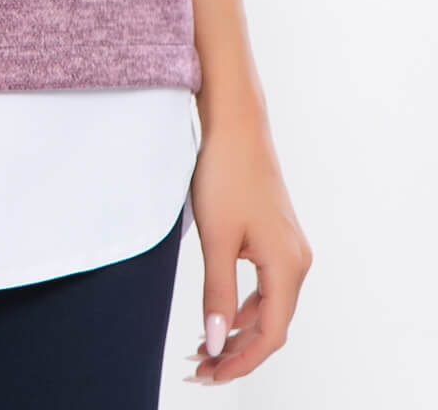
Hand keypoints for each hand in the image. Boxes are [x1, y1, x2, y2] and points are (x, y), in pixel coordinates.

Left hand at [183, 120, 312, 383]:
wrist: (235, 123)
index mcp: (287, 265)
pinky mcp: (275, 236)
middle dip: (237, 351)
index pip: (271, 335)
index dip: (239, 361)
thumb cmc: (226, 172)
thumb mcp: (216, 238)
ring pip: (269, 306)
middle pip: (272, 325)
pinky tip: (222, 314)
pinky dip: (244, 306)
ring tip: (205, 347)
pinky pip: (265, 285)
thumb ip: (216, 292)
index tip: (208, 374)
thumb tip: (213, 341)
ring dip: (239, 330)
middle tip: (200, 367)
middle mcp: (296, 260)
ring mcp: (288, 247)